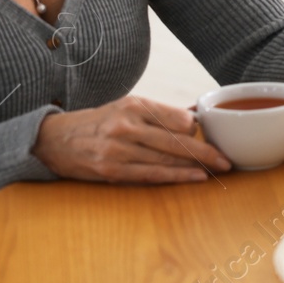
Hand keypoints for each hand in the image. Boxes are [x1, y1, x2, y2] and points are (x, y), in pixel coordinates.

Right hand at [32, 96, 231, 182]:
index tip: (212, 137)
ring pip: (166, 160)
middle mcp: (128, 125)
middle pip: (177, 141)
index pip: (178, 119)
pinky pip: (151, 175)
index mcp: (136, 105)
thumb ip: (161, 113)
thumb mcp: (128, 106)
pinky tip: (195, 177)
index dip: (197, 130)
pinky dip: (176, 177)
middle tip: (227, 160)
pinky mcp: (111, 170)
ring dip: (195, 166)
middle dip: (207, 152)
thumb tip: (197, 118)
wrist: (56, 139)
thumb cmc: (100, 122)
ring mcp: (118, 149)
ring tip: (217, 170)